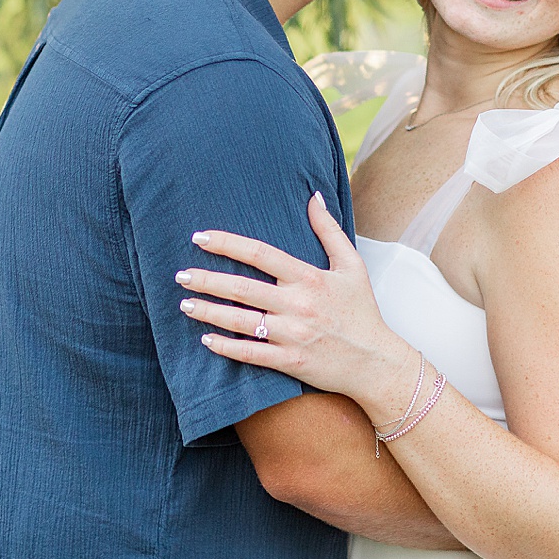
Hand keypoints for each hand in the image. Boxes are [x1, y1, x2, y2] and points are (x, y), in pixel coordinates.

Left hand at [178, 193, 417, 415]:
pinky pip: (251, 354)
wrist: (377, 362)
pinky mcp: (291, 361)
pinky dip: (226, 348)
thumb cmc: (362, 311)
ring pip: (241, 322)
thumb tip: (314, 196)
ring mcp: (293, 335)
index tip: (201, 237)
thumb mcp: (352, 265)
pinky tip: (206, 340)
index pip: (261, 254)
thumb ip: (329, 230)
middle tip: (181, 275)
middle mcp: (298, 305)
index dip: (228, 243)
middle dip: (207, 280)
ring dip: (209, 312)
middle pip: (243, 289)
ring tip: (185, 304)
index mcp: (310, 278)